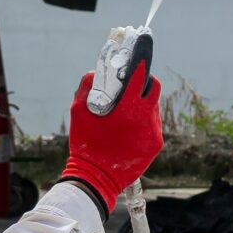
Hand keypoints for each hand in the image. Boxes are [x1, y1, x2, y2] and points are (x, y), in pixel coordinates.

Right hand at [60, 70, 163, 213]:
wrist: (96, 178)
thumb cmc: (86, 145)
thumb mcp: (78, 112)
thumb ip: (87, 87)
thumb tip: (95, 72)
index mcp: (129, 109)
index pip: (141, 76)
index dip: (141, 62)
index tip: (139, 54)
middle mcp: (146, 119)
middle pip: (154, 88)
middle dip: (145, 81)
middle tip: (132, 82)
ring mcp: (153, 133)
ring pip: (153, 107)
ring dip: (143, 102)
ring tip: (127, 107)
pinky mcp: (155, 145)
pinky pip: (152, 124)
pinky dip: (143, 120)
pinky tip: (130, 125)